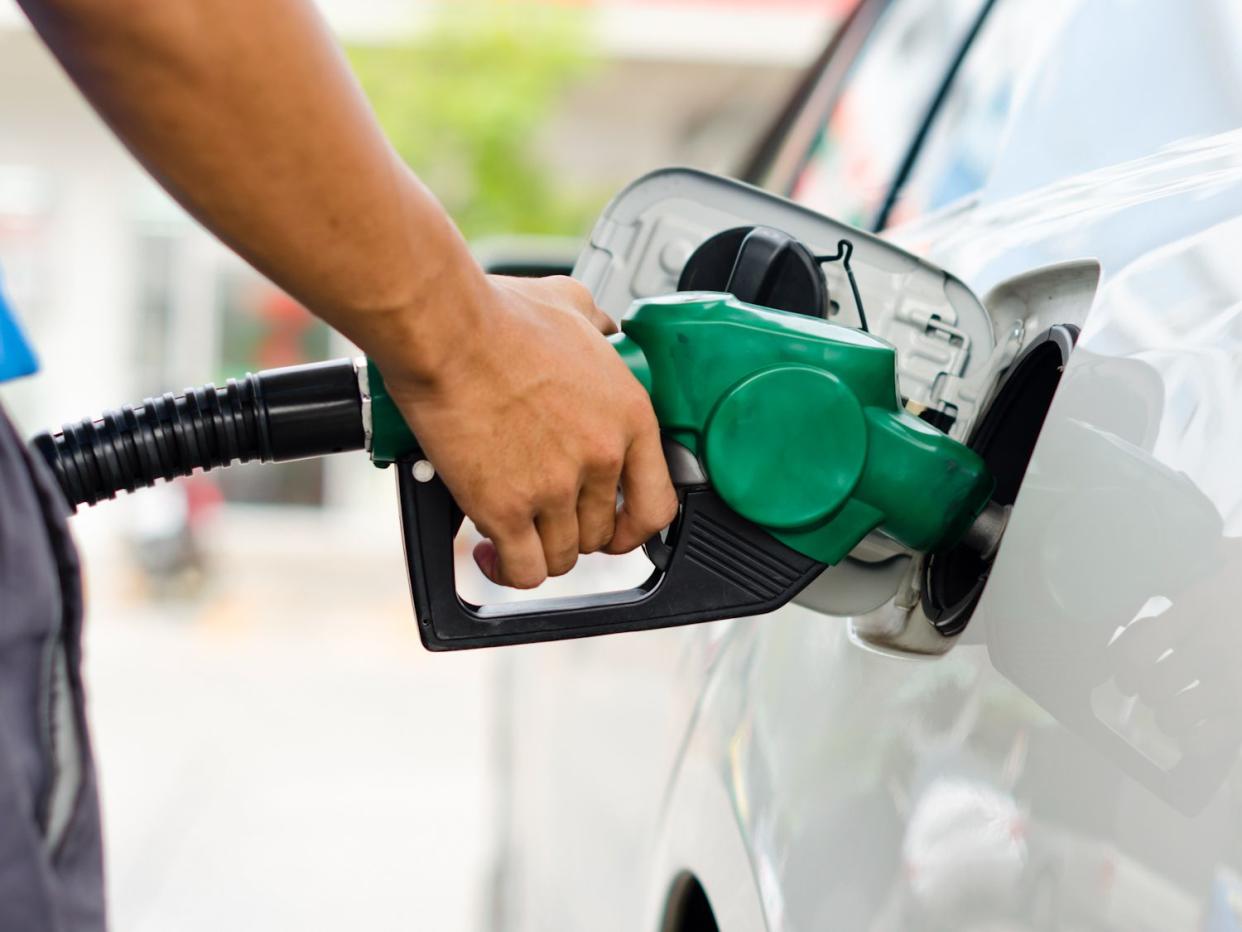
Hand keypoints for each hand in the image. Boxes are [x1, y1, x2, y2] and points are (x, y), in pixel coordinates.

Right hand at [377, 274, 677, 588]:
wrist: (446, 331)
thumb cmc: (498, 316)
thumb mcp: (572, 306)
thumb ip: (598, 325)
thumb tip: (603, 326)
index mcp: (629, 416)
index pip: (658, 504)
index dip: (634, 527)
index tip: (616, 529)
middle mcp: (601, 457)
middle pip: (601, 534)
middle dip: (573, 531)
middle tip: (545, 515)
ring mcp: (556, 487)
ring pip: (562, 557)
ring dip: (538, 549)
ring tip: (515, 531)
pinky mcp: (506, 508)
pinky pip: (523, 569)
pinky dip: (507, 569)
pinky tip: (492, 552)